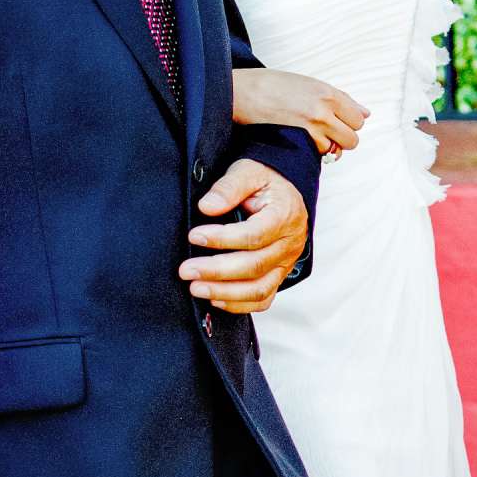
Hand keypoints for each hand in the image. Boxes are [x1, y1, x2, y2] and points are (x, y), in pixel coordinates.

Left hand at [180, 158, 308, 313]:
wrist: (283, 194)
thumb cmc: (263, 182)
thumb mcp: (248, 172)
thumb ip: (228, 187)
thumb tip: (207, 206)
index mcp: (285, 215)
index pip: (253, 235)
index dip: (222, 239)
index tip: (194, 236)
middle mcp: (289, 244)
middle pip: (254, 266)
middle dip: (217, 271)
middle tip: (186, 270)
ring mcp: (285, 264)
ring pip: (259, 288)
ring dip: (225, 293)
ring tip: (195, 288)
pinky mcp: (278, 276)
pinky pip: (263, 299)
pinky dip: (239, 305)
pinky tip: (214, 300)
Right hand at [233, 66, 368, 156]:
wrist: (242, 93)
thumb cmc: (273, 86)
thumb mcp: (310, 84)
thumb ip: (341, 99)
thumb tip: (366, 113)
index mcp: (328, 93)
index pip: (359, 119)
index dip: (348, 123)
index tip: (336, 122)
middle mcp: (323, 110)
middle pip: (353, 138)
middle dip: (342, 138)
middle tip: (325, 131)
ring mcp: (311, 128)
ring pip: (336, 150)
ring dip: (326, 146)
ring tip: (308, 134)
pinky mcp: (298, 141)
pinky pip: (317, 154)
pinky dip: (311, 150)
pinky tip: (298, 139)